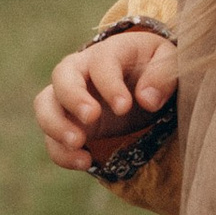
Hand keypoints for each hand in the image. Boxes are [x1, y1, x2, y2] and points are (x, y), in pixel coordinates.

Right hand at [34, 26, 175, 171]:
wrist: (144, 84)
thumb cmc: (157, 68)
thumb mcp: (170, 63)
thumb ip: (163, 75)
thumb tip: (147, 99)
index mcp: (109, 52)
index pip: (101, 62)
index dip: (109, 84)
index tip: (124, 106)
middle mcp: (81, 71)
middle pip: (61, 76)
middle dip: (73, 98)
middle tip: (92, 117)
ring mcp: (69, 99)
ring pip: (44, 105)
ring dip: (56, 125)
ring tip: (78, 144)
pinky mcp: (67, 124)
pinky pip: (51, 138)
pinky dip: (62, 152)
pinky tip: (86, 162)